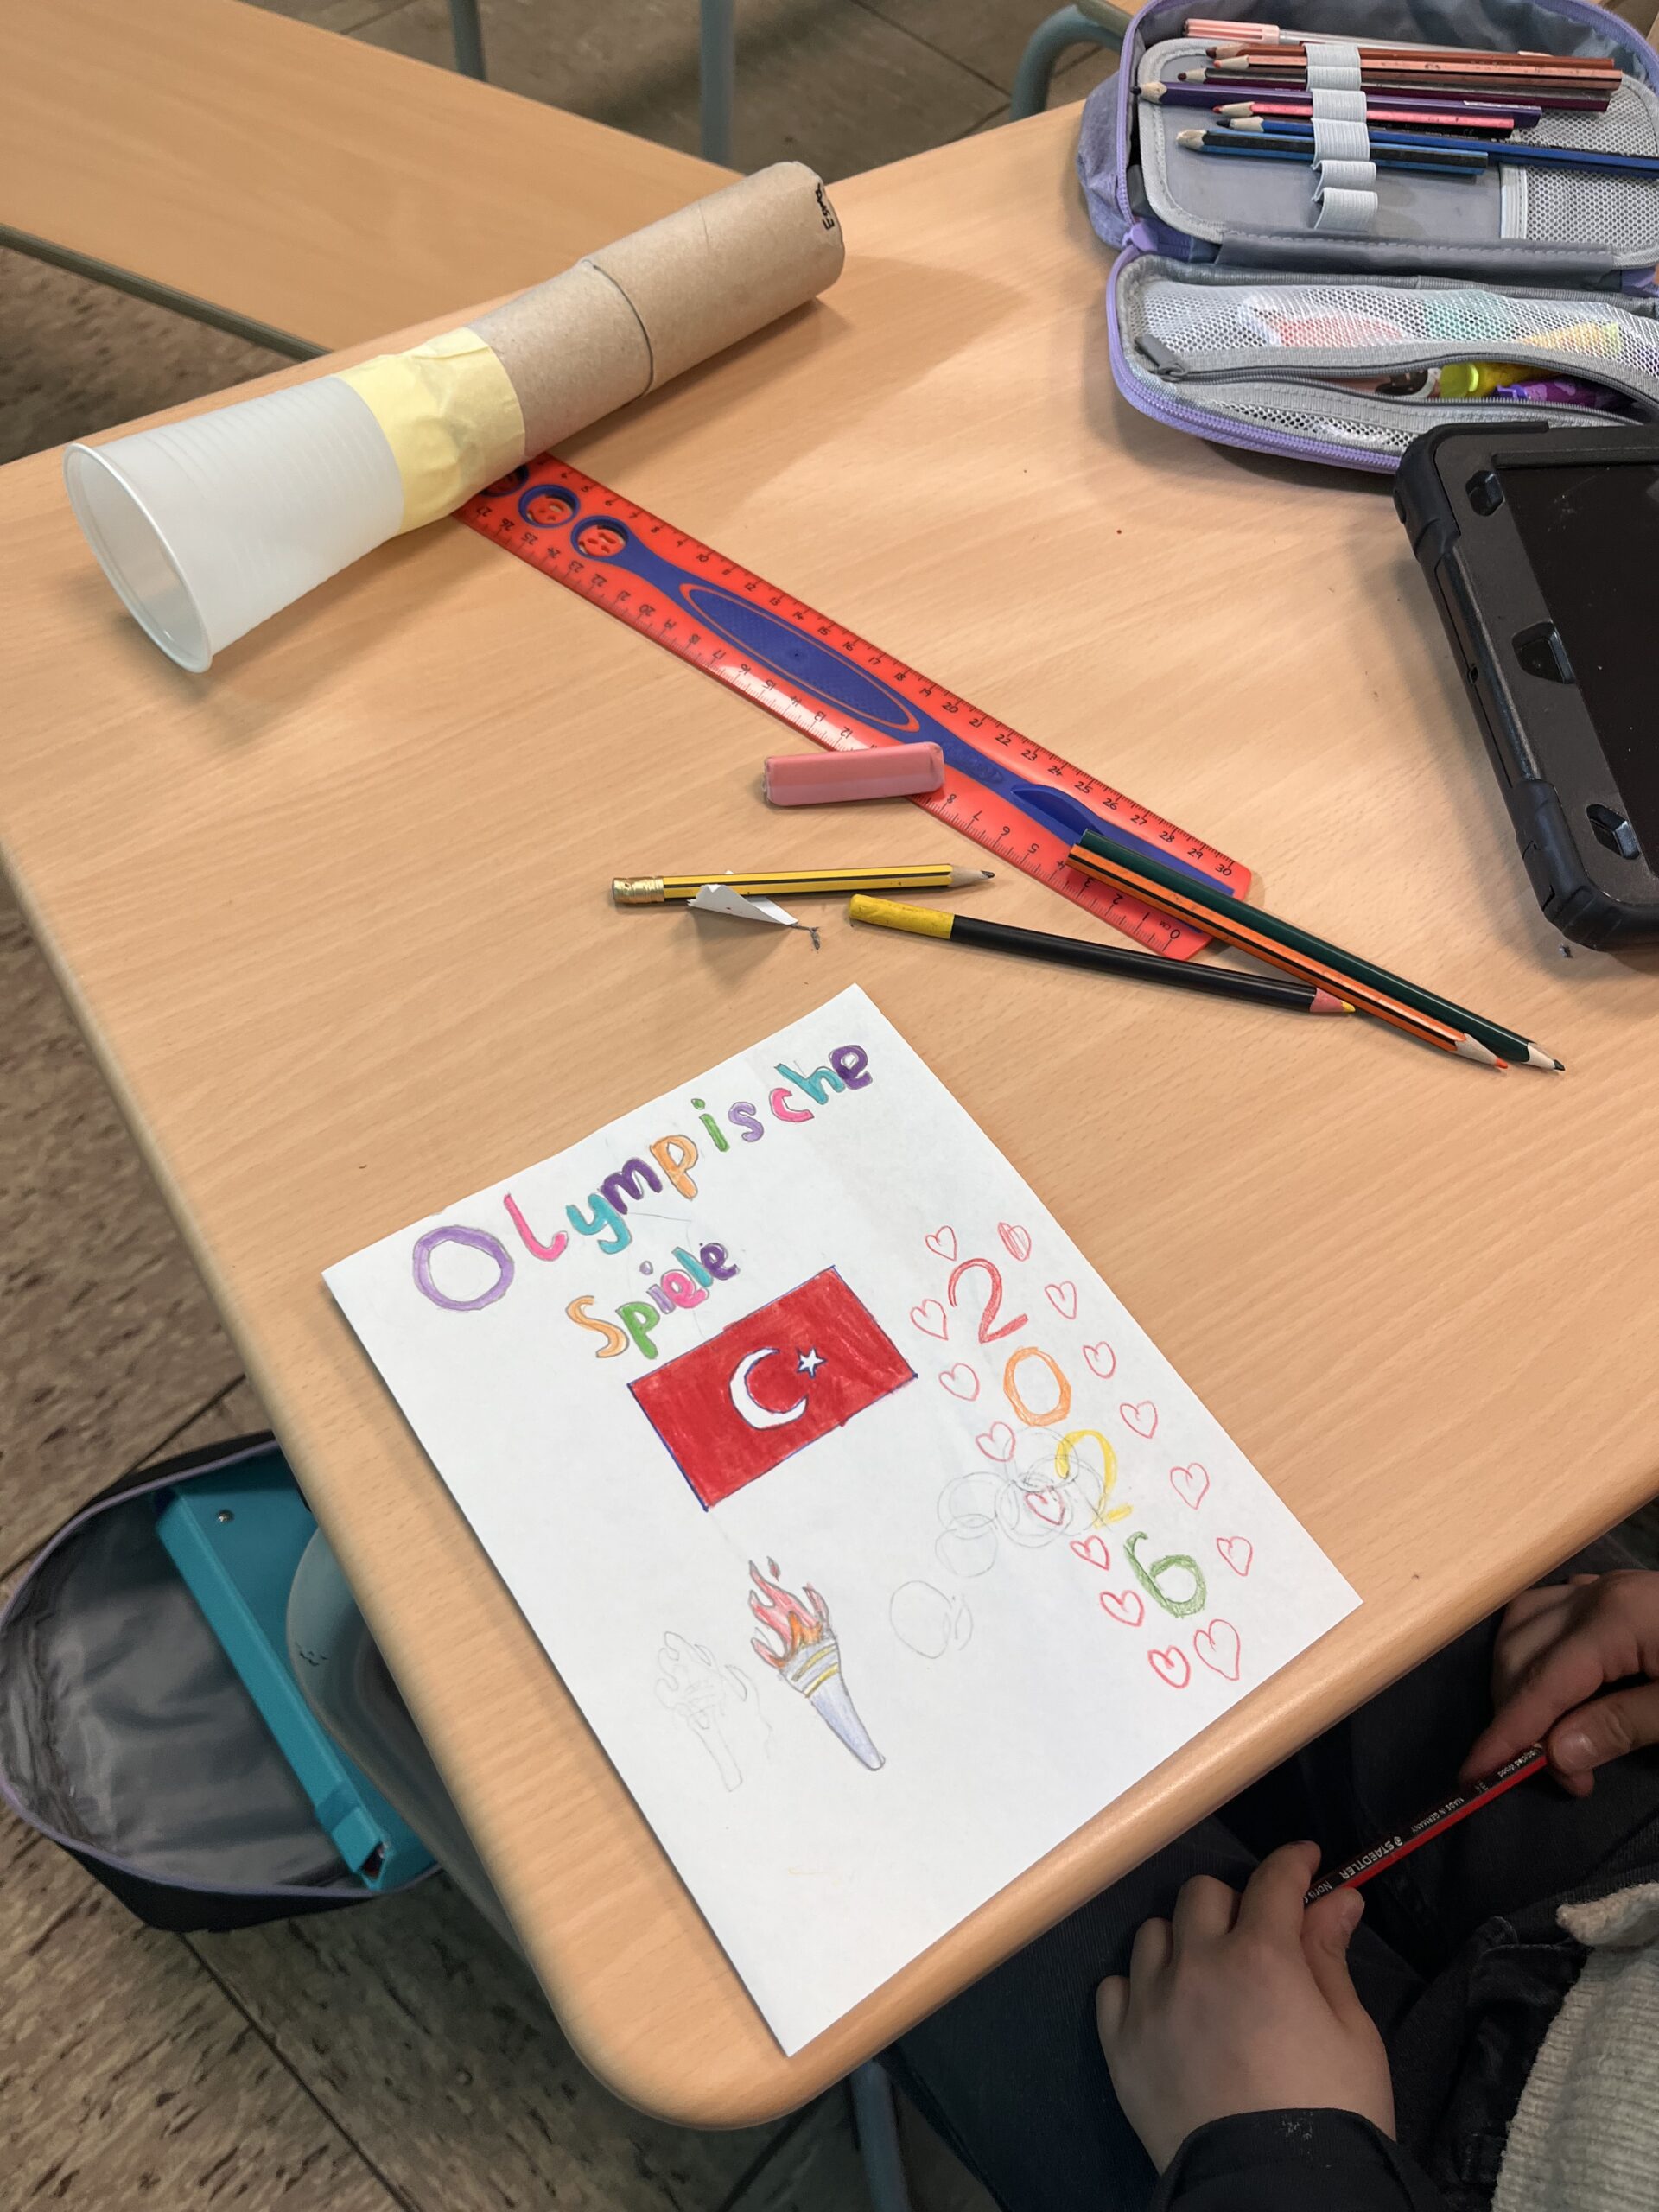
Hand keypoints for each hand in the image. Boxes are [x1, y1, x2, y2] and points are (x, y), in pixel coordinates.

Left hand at [1096, 1842, 1393, 2170]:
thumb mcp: (1351, 2032)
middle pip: (1202, 1894)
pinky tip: (1166, 2009)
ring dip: (1182, 1942)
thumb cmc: (1332, 2113)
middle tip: (1258, 1935)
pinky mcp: (1120, 2046)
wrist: (1277, 2194)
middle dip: (1235, 1903)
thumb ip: (1330, 1957)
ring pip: (1153, 1934)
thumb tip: (1338, 1899)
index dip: (1292, 1864)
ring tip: (1208, 1974)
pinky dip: (1139, 1989)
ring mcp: (1151, 2004)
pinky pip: (1114, 1988)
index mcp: (1260, 1956)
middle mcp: (1196, 1965)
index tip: (1305, 1863)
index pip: (1272, 1881)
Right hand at [1463, 1568, 1658, 1797]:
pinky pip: (1547, 1611)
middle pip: (1521, 1656)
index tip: (1471, 1778)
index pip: (1543, 1683)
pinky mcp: (1613, 1592)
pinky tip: (1554, 1680)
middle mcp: (1597, 1593)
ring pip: (1523, 1627)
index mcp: (1617, 1620)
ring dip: (1519, 1682)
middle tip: (1565, 1780)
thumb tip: (1552, 1753)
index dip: (1505, 1734)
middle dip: (1520, 1720)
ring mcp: (1602, 1587)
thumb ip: (1621, 1726)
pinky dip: (1534, 1648)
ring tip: (1551, 1736)